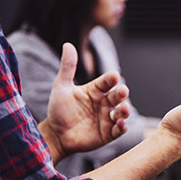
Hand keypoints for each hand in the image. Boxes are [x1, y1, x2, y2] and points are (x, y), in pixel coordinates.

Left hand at [39, 43, 129, 161]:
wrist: (55, 135)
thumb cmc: (59, 110)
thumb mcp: (61, 87)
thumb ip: (68, 67)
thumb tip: (68, 44)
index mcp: (96, 90)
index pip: (107, 82)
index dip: (111, 79)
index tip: (113, 76)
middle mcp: (104, 103)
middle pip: (117, 96)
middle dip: (122, 93)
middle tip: (122, 91)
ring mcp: (107, 118)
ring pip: (122, 112)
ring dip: (125, 110)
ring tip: (124, 109)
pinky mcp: (108, 133)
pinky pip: (119, 129)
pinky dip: (122, 127)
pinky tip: (120, 123)